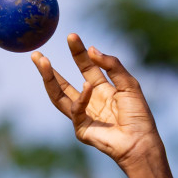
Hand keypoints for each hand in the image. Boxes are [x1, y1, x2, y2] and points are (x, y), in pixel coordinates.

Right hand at [32, 34, 162, 172]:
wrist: (140, 142)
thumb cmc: (138, 116)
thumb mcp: (129, 84)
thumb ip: (112, 66)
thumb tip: (92, 49)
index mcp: (103, 90)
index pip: (86, 67)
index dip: (78, 52)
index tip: (71, 36)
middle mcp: (90, 101)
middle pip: (65, 82)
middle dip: (50, 69)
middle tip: (37, 54)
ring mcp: (84, 116)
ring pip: (59, 96)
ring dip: (49, 79)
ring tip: (42, 62)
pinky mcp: (81, 129)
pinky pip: (76, 110)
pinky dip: (82, 97)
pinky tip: (87, 86)